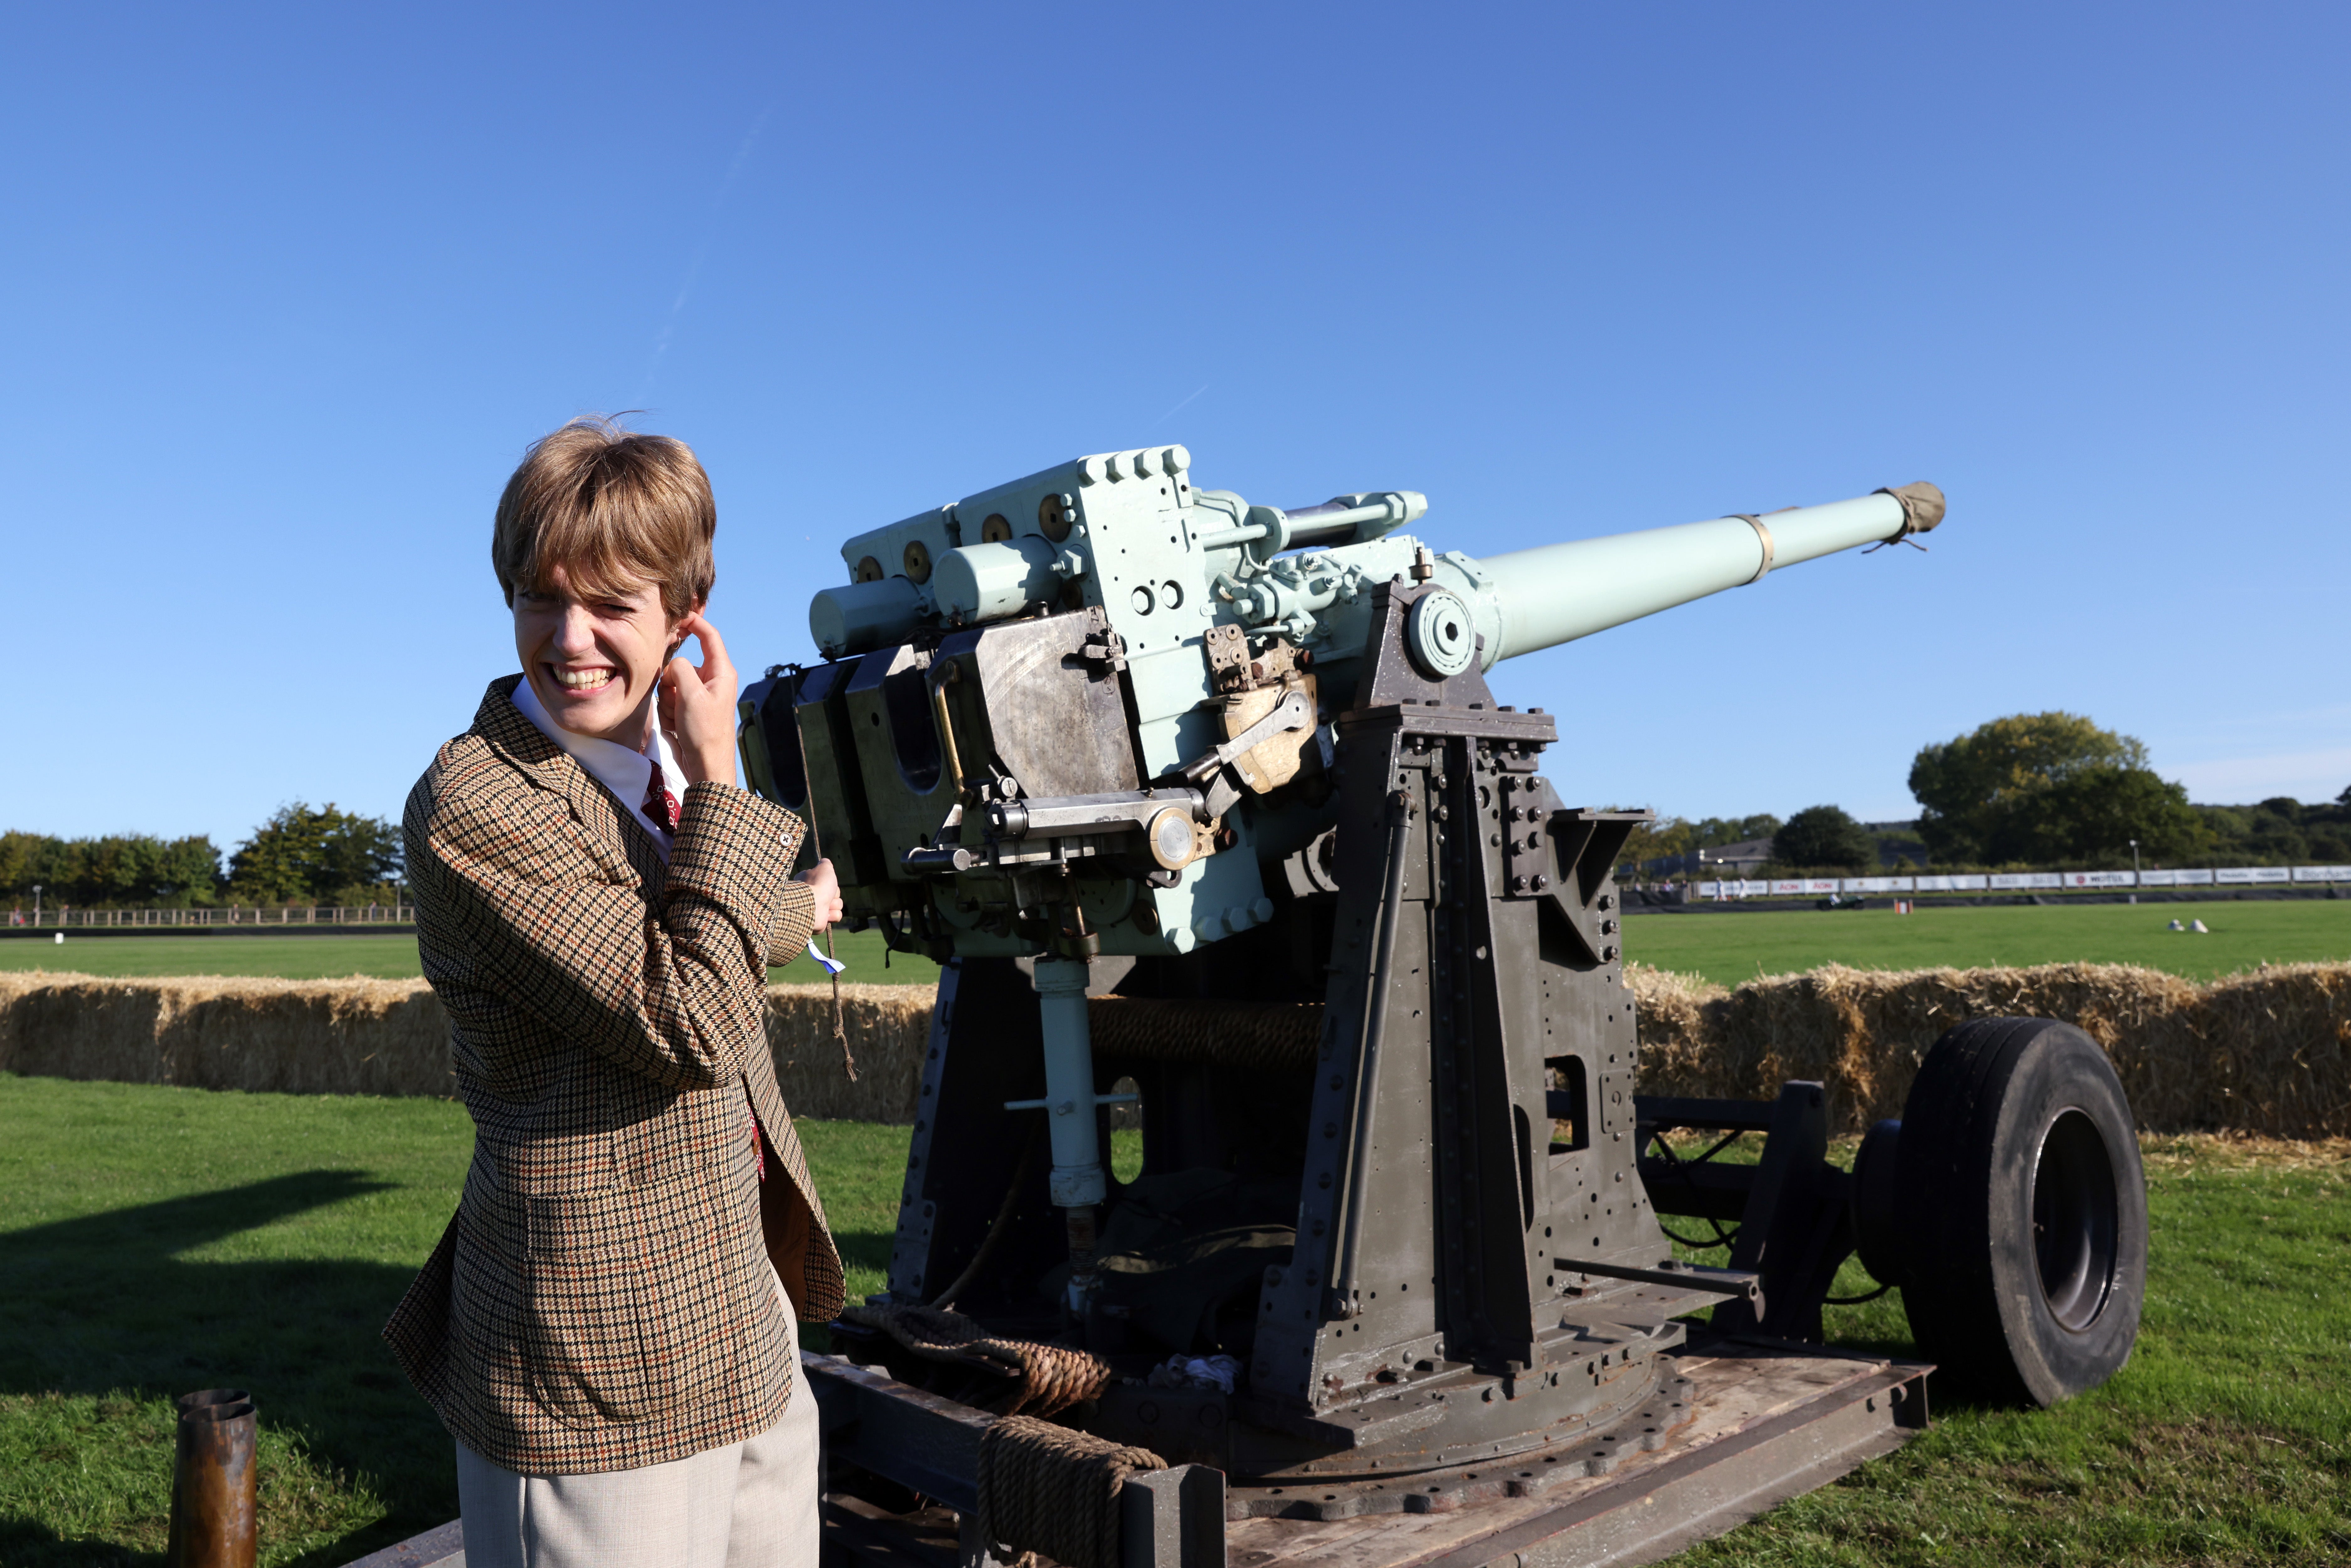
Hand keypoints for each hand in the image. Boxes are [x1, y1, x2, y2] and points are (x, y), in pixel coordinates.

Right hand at [659, 611, 739, 784]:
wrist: (706, 767)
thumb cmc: (704, 732)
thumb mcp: (691, 694)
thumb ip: (680, 669)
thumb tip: (674, 665)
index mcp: (721, 672)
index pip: (710, 637)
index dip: (695, 623)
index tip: (680, 614)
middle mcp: (712, 681)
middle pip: (682, 664)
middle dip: (672, 682)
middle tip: (679, 701)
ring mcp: (700, 697)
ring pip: (672, 684)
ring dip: (670, 702)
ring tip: (681, 719)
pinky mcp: (690, 711)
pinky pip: (670, 702)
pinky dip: (670, 714)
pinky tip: (678, 728)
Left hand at [798, 859, 843, 931]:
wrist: (812, 905)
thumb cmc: (818, 884)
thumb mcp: (824, 867)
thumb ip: (825, 863)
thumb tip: (824, 862)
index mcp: (808, 881)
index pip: (827, 880)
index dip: (830, 881)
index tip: (825, 881)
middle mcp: (811, 895)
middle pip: (834, 893)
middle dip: (834, 894)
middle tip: (826, 894)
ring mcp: (816, 908)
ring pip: (837, 905)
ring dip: (834, 905)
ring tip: (825, 905)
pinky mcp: (820, 920)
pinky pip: (836, 916)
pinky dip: (833, 915)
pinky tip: (825, 914)